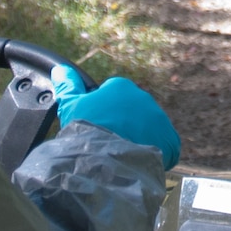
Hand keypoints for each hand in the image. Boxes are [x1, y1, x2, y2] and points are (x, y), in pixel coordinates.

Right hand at [51, 66, 180, 168]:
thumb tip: (60, 69)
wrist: (106, 159)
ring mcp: (159, 118)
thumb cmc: (85, 129)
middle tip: (110, 142)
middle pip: (133, 112)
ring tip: (124, 154)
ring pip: (148, 128)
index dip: (105, 113)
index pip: (115, 97)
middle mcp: (144, 98)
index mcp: (121, 86)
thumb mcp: (70, 106)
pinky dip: (154, 152)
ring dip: (139, 138)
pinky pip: (163, 145)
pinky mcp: (170, 139)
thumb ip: (68, 85)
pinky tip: (139, 161)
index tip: (99, 126)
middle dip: (124, 124)